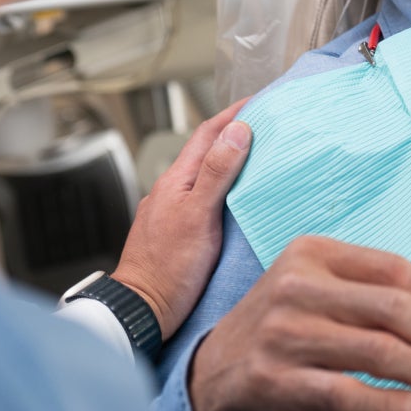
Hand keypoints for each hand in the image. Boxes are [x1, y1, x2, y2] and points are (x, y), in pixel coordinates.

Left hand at [110, 98, 250, 341]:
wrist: (143, 311)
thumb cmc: (167, 270)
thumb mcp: (198, 217)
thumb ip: (216, 173)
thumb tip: (237, 131)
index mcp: (176, 180)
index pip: (207, 134)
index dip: (233, 114)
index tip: (259, 100)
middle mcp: (173, 190)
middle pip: (207, 150)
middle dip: (235, 131)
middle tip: (266, 121)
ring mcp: (175, 210)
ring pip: (207, 173)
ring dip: (231, 158)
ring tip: (260, 153)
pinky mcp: (181, 230)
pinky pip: (206, 196)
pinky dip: (226, 186)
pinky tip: (239, 195)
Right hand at [188, 237, 410, 410]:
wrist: (215, 376)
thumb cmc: (287, 329)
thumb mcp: (331, 292)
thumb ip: (391, 282)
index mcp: (313, 253)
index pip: (394, 271)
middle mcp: (295, 286)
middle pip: (392, 308)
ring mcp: (282, 333)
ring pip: (377, 352)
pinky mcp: (274, 380)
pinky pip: (348, 394)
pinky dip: (394, 404)